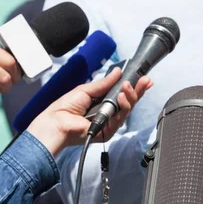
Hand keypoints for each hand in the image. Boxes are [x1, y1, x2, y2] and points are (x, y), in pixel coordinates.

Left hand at [27, 67, 151, 155]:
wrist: (56, 122)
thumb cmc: (65, 107)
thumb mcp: (86, 89)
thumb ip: (104, 83)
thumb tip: (118, 72)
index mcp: (102, 102)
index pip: (122, 94)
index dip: (133, 87)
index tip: (143, 78)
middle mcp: (108, 113)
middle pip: (128, 102)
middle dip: (137, 91)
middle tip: (145, 81)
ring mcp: (109, 123)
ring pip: (127, 110)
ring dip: (130, 96)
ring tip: (127, 86)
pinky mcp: (108, 132)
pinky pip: (120, 118)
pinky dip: (122, 106)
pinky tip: (121, 97)